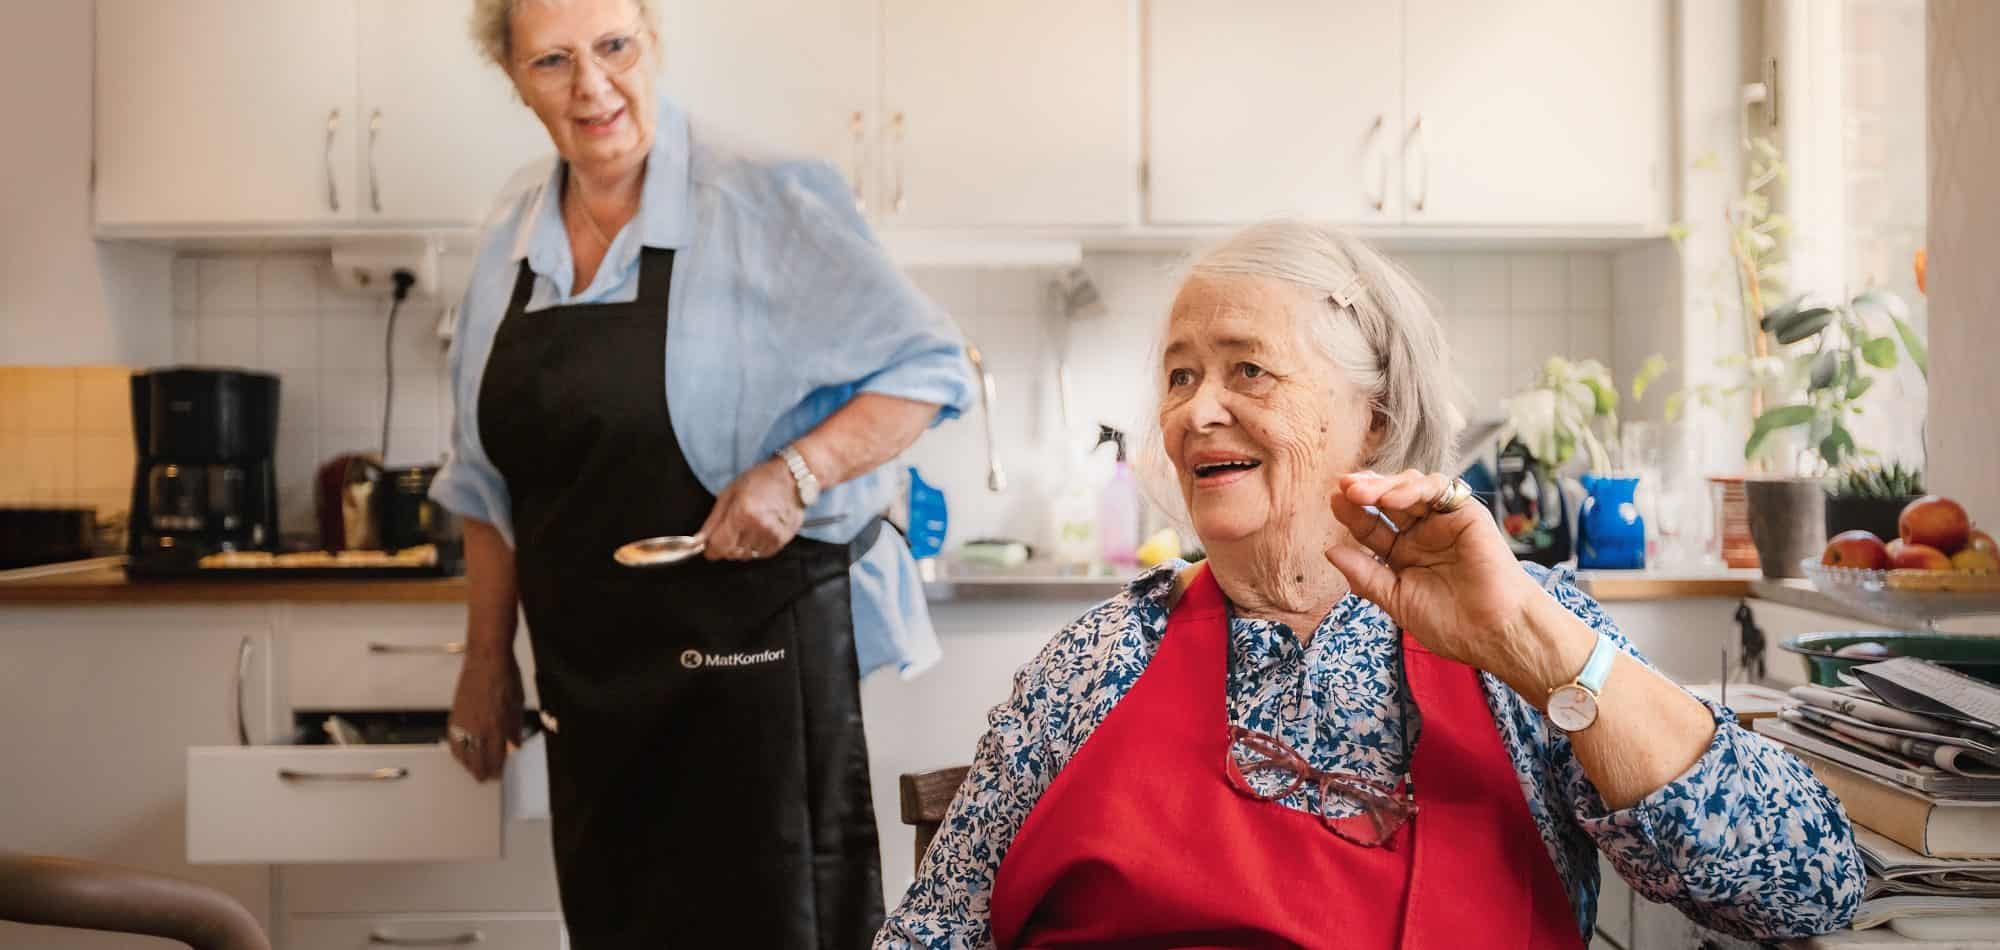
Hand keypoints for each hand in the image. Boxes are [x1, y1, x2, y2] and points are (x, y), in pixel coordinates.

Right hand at [446, 648, 522, 781]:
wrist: (487, 660)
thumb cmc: (505, 677)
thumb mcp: (518, 704)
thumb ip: (515, 728)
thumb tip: (514, 745)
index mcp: (498, 727)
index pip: (496, 758)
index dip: (497, 769)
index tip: (498, 774)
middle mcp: (479, 728)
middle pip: (478, 760)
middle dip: (482, 772)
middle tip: (484, 778)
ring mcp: (465, 722)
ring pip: (463, 753)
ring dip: (468, 764)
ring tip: (472, 770)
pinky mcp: (455, 714)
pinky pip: (453, 740)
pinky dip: (456, 750)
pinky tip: (460, 754)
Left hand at [698, 458, 806, 560]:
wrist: (792, 477)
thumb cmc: (761, 480)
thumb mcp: (729, 493)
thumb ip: (712, 521)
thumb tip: (697, 541)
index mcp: (742, 513)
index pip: (718, 546)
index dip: (710, 548)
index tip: (709, 546)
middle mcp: (758, 527)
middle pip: (731, 553)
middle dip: (726, 546)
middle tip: (730, 529)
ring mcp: (772, 535)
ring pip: (746, 556)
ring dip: (741, 546)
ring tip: (747, 527)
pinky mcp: (782, 540)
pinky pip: (761, 555)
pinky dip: (756, 547)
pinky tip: (758, 531)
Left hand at [1322, 469, 1589, 694]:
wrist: (1494, 632)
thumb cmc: (1451, 624)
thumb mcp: (1397, 600)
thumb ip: (1365, 576)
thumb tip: (1330, 550)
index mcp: (1403, 555)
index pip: (1372, 527)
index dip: (1352, 514)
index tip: (1333, 503)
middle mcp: (1422, 535)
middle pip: (1387, 501)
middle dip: (1364, 491)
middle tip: (1342, 489)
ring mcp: (1444, 521)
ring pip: (1410, 488)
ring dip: (1384, 485)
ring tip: (1360, 493)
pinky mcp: (1466, 513)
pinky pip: (1439, 489)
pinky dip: (1414, 489)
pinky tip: (1393, 498)